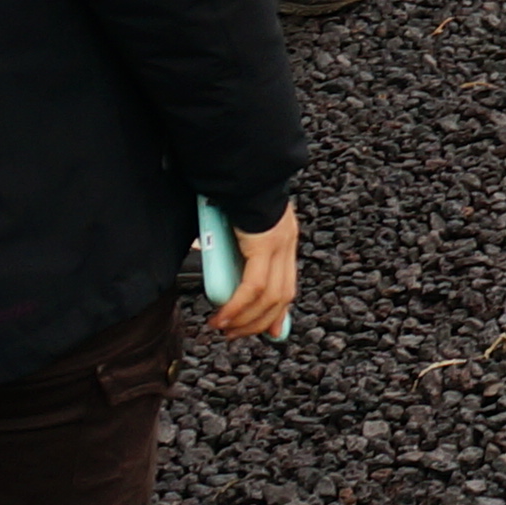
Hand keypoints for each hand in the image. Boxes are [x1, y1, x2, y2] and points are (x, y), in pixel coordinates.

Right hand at [209, 199, 298, 338]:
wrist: (239, 170)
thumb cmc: (230, 194)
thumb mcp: (234, 230)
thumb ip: (231, 255)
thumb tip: (217, 278)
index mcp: (283, 239)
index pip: (287, 284)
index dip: (278, 312)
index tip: (269, 331)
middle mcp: (287, 243)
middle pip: (283, 296)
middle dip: (259, 322)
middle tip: (235, 334)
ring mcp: (280, 243)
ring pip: (270, 297)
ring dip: (245, 319)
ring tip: (224, 328)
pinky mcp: (266, 243)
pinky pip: (254, 286)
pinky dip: (237, 306)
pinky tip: (224, 316)